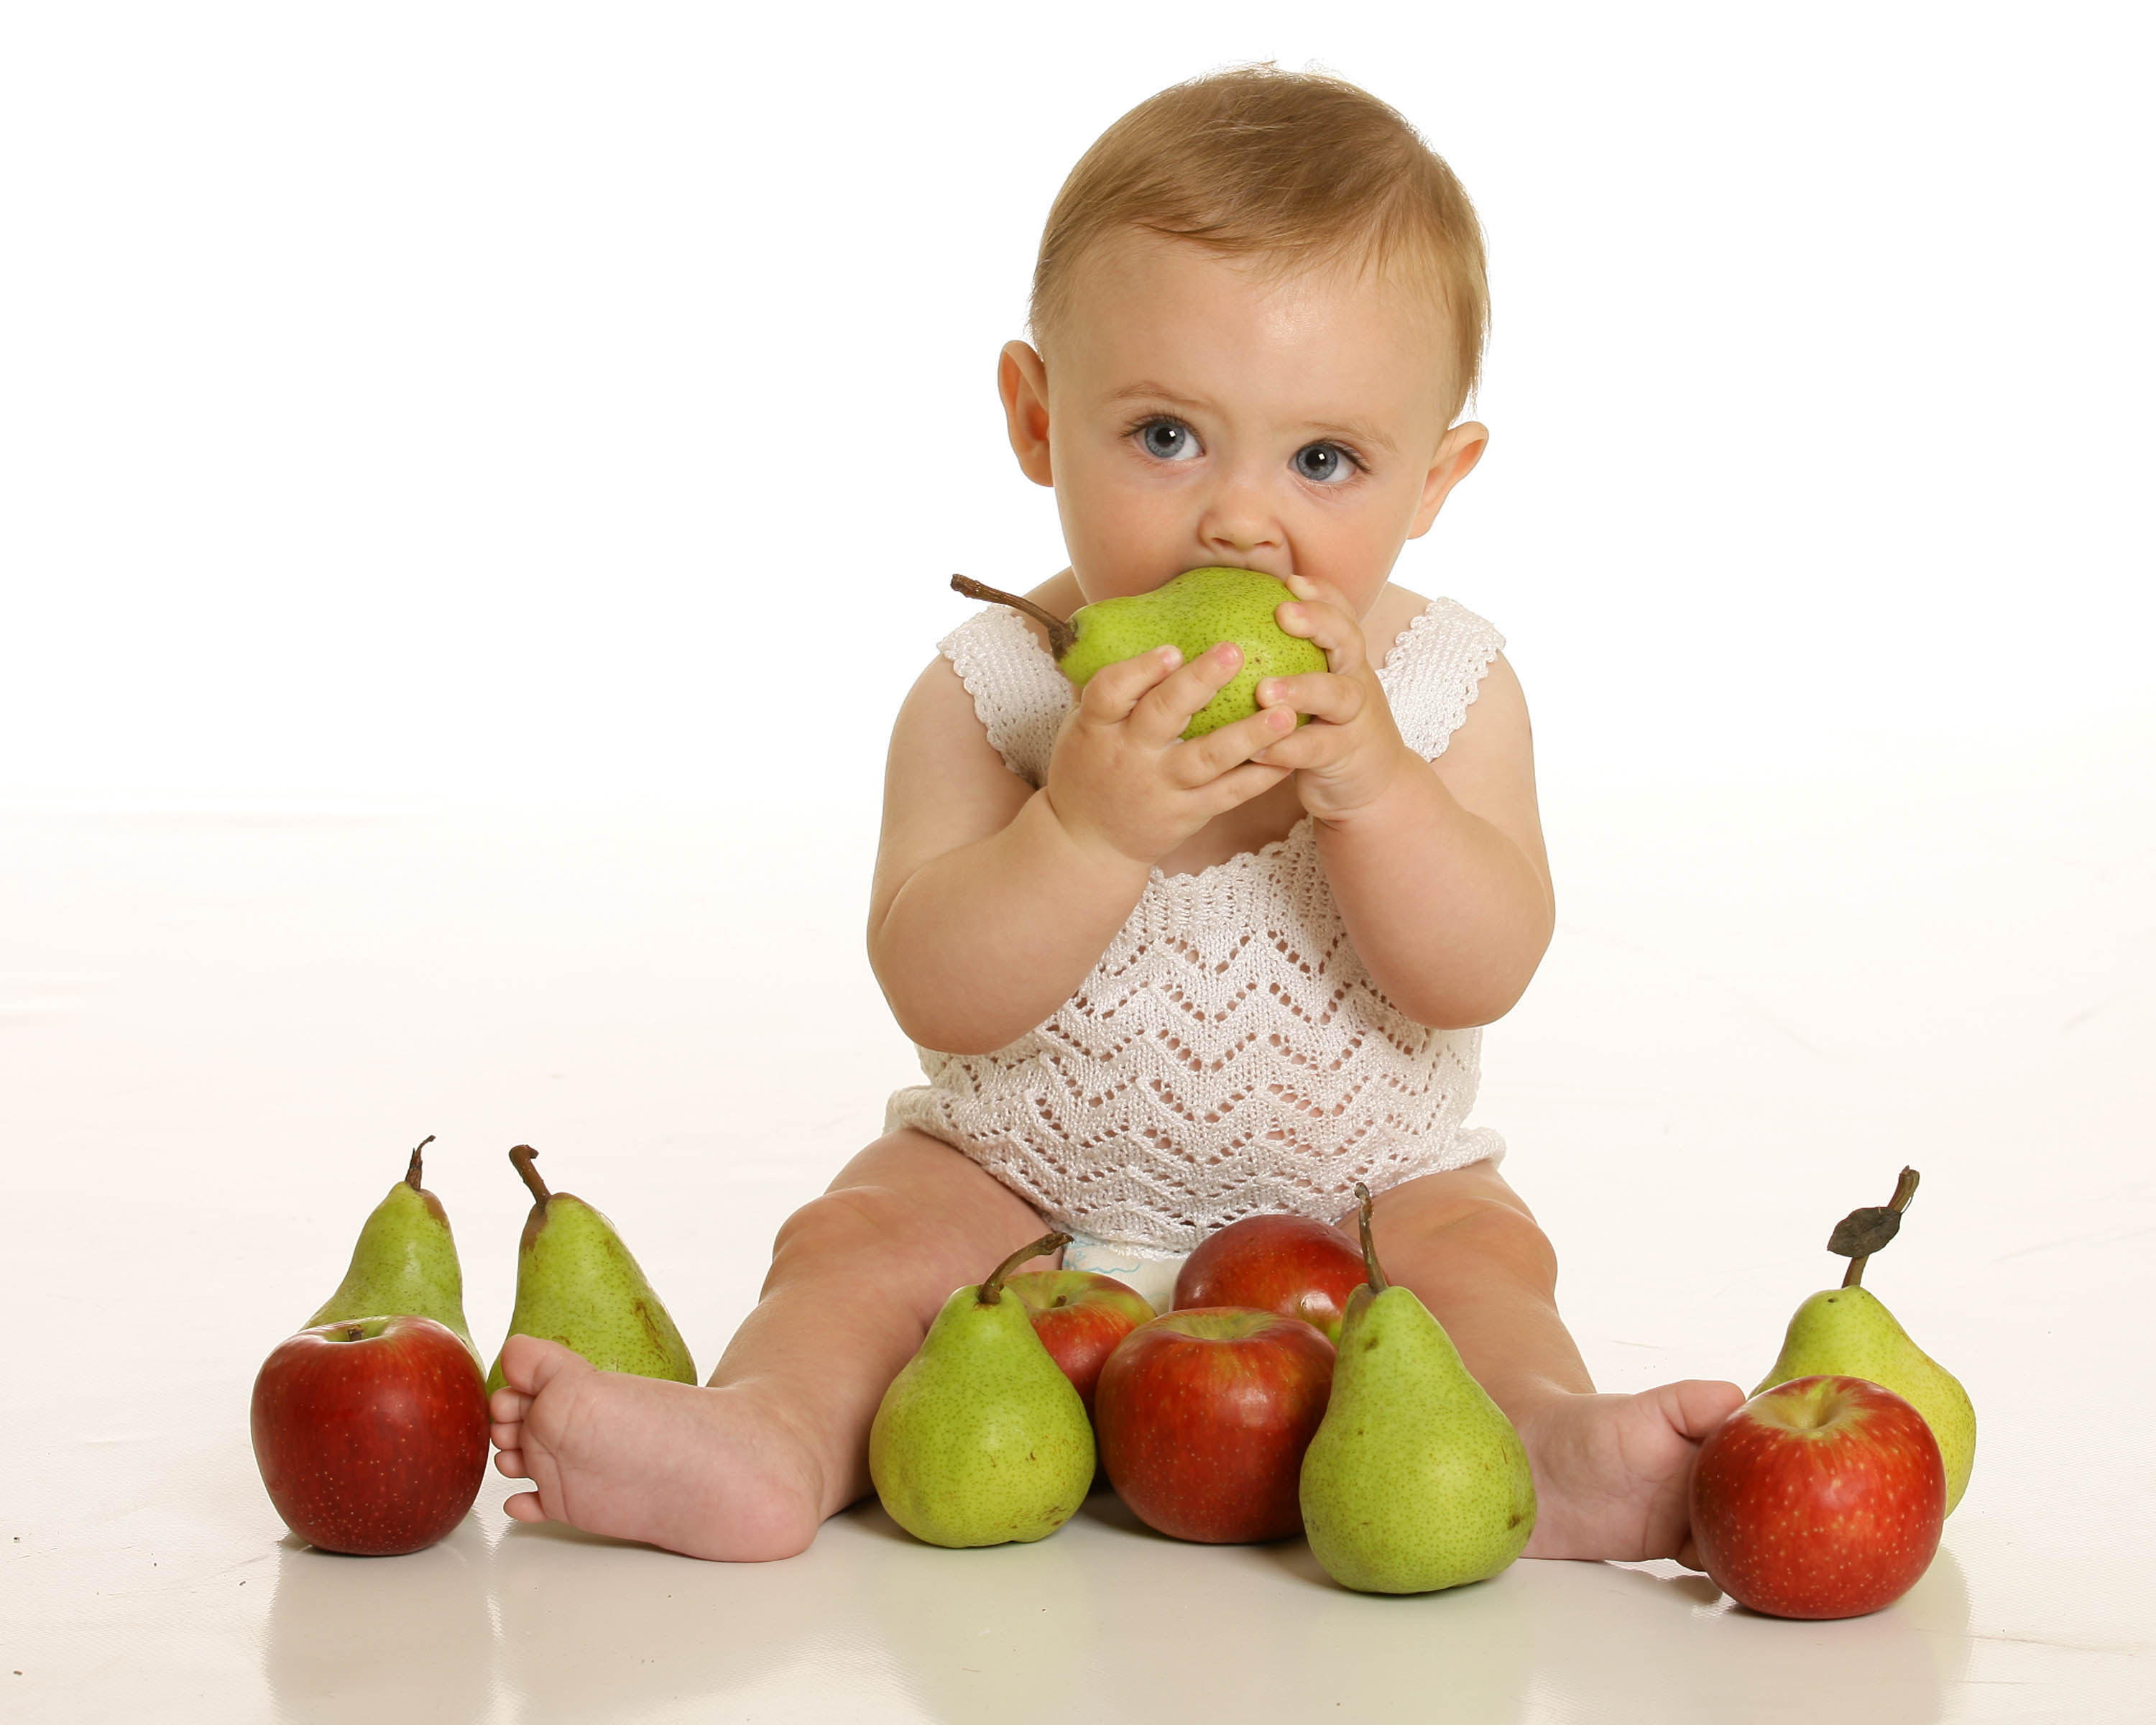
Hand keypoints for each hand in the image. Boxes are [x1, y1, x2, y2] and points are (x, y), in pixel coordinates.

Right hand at [1042, 641, 1294, 866]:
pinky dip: (1260, 776)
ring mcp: (1160, 788)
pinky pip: (1229, 794)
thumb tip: (1144, 621)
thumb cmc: (1089, 769)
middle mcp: (1128, 756)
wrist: (1087, 844)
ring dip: (1250, 734)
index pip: (1109, 692)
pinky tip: (1290, 753)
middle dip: (1199, 682)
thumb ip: (1112, 688)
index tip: (1172, 648)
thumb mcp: (1083, 727)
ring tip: (1287, 712)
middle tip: (1234, 651)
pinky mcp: (1187, 815)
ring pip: (1208, 759)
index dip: (1139, 670)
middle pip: (1163, 716)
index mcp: (1096, 728)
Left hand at [1250, 573, 1422, 822]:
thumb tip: (1220, 634)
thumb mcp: (1316, 690)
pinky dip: (1288, 748)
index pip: (1341, 615)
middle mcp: (1357, 681)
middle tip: (1282, 613)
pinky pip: (1318, 749)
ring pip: (1338, 695)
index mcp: (1345, 661)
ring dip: (1303, 688)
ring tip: (1263, 690)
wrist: (1374, 785)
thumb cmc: (1326, 729)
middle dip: (1319, 622)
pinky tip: (1257, 750)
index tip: (1289, 580)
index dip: (1321, 594)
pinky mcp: (1348, 756)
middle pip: (1349, 641)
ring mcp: (1357, 719)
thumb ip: (1285, 662)